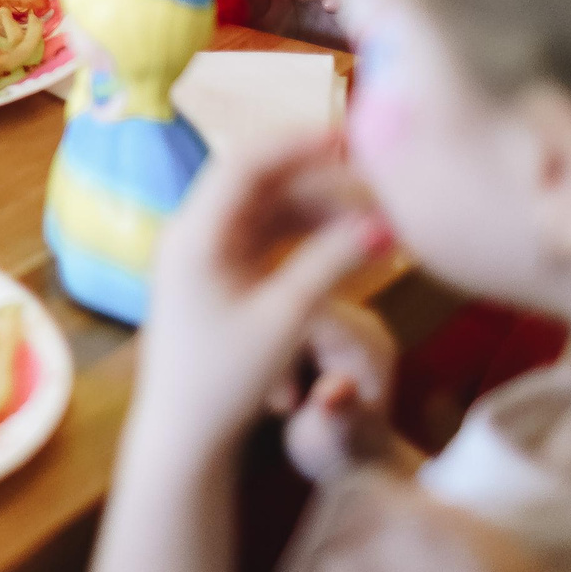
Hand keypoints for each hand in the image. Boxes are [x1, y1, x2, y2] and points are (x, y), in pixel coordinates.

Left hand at [127, 137, 390, 465]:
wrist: (185, 435)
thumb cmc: (225, 381)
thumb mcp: (284, 319)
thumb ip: (331, 263)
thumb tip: (385, 223)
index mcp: (194, 234)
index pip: (245, 163)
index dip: (298, 143)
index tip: (352, 136)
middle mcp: (193, 232)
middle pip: (258, 181)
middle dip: (318, 176)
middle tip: (377, 182)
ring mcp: (204, 252)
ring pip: (266, 207)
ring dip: (316, 205)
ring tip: (373, 212)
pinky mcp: (219, 273)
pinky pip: (264, 234)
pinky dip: (304, 232)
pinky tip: (347, 237)